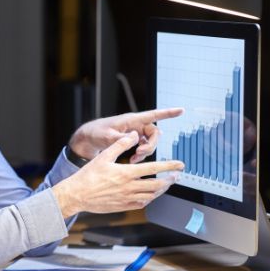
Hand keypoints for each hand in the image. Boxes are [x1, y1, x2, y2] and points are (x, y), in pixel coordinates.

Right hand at [52, 131, 184, 216]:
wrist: (78, 194)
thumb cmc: (89, 176)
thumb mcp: (104, 156)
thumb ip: (120, 144)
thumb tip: (133, 135)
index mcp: (126, 173)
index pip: (153, 168)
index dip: (169, 166)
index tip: (179, 164)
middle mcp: (129, 187)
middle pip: (156, 184)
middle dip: (169, 180)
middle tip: (176, 176)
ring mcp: (127, 198)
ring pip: (151, 195)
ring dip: (161, 190)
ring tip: (166, 184)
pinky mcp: (123, 206)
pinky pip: (142, 204)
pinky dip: (150, 199)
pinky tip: (151, 195)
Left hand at [68, 108, 183, 162]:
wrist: (89, 139)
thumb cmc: (97, 132)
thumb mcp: (107, 135)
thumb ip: (121, 137)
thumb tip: (135, 137)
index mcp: (132, 120)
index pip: (153, 114)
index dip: (167, 113)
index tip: (181, 110)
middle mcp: (136, 125)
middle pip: (154, 133)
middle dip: (151, 145)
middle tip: (140, 153)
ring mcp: (135, 133)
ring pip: (150, 142)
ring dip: (146, 152)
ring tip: (134, 159)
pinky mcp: (133, 140)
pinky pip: (144, 147)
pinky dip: (141, 155)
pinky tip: (133, 160)